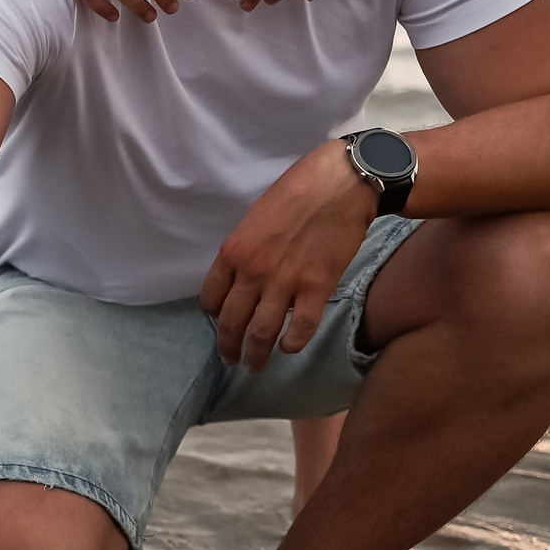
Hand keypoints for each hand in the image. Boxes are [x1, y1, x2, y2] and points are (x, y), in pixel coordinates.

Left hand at [199, 142, 379, 369]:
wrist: (338, 184)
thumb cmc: (296, 193)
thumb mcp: (256, 219)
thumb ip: (246, 250)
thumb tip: (244, 278)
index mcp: (233, 251)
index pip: (211, 297)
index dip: (214, 316)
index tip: (221, 323)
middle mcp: (253, 271)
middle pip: (231, 322)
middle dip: (229, 347)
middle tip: (232, 360)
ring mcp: (285, 281)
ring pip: (262, 332)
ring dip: (257, 354)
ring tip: (256, 365)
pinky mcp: (317, 287)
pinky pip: (301, 327)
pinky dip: (293, 344)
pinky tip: (290, 348)